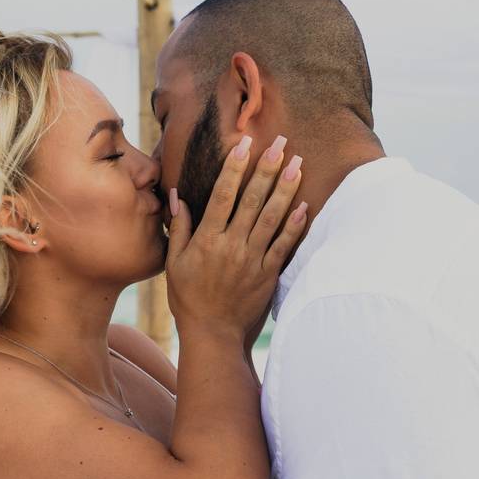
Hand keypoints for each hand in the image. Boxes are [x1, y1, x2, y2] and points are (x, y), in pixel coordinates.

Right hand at [166, 135, 306, 341]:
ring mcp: (252, 260)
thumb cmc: (189, 299)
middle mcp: (231, 246)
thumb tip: (176, 196)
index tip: (245, 144)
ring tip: (298, 164)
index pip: (222, 196)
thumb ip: (178, 228)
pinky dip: (294, 225)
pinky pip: (284, 245)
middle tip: (282, 143)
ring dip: (286, 189)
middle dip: (267, 169)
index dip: (234, 168)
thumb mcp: (174, 263)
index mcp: (207, 240)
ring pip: (272, 218)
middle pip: (252, 200)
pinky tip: (304, 205)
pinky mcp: (268, 275)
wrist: (213, 335)